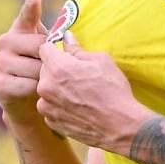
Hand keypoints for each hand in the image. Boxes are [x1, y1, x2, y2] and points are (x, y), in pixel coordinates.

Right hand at [0, 0, 48, 121]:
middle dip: (52, 61)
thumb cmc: (41, 70)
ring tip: (45, 81)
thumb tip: (67, 34)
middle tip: (53, 70)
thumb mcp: (48, 52)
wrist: (26, 101)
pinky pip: (29, 86)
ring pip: (36, 69)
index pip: (26, 15)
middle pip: (40, 47)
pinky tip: (37, 92)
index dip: (31, 7)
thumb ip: (54, 40)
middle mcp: (5, 42)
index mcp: (19, 30)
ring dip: (46, 78)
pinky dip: (38, 91)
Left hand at [36, 31, 152, 152]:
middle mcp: (46, 87)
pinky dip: (60, 105)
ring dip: (57, 88)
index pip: (44, 48)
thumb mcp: (101, 61)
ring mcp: (47, 107)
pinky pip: (51, 107)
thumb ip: (78, 49)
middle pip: (44, 69)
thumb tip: (67, 38)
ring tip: (79, 94)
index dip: (55, 48)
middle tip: (78, 75)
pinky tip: (78, 107)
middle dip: (57, 69)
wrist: (119, 125)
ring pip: (47, 89)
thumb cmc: (113, 91)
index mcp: (57, 68)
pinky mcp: (51, 122)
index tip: (64, 53)